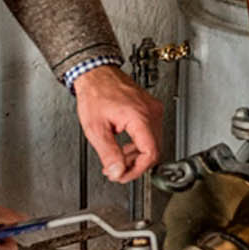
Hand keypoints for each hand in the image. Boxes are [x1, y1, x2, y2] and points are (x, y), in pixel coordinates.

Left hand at [73, 64, 163, 182]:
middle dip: (134, 165)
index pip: (151, 153)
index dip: (137, 170)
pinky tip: (124, 148)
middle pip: (153, 150)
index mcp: (140, 117)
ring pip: (152, 143)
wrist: (97, 74)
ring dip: (136, 156)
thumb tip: (118, 171)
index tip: (124, 175)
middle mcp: (151, 112)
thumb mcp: (96, 129)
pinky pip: (150, 133)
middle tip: (117, 170)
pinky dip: (138, 144)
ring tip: (117, 160)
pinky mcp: (150, 109)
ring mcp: (153, 109)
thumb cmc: (95, 94)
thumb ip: (108, 153)